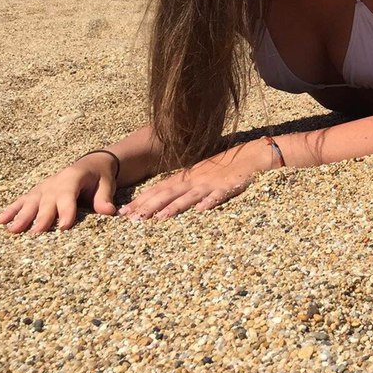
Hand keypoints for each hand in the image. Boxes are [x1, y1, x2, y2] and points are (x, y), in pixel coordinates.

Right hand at [0, 154, 118, 233]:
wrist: (92, 163)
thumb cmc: (100, 177)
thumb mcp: (106, 184)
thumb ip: (104, 198)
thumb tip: (109, 211)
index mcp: (72, 179)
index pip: (68, 197)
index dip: (66, 211)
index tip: (64, 227)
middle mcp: (55, 183)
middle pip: (47, 202)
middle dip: (41, 218)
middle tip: (36, 233)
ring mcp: (43, 188)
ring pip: (31, 203)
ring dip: (22, 216)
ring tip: (13, 230)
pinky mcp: (36, 192)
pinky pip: (22, 201)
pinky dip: (11, 210)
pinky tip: (0, 221)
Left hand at [118, 140, 269, 221]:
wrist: (248, 154)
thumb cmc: (223, 166)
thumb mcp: (199, 173)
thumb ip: (184, 185)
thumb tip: (165, 200)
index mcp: (186, 177)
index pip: (159, 188)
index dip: (141, 200)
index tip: (124, 211)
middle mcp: (194, 180)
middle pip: (168, 193)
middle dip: (149, 206)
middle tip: (132, 218)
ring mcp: (210, 184)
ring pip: (189, 196)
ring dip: (174, 206)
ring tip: (160, 217)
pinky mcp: (227, 187)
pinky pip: (217, 195)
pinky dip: (209, 202)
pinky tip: (201, 210)